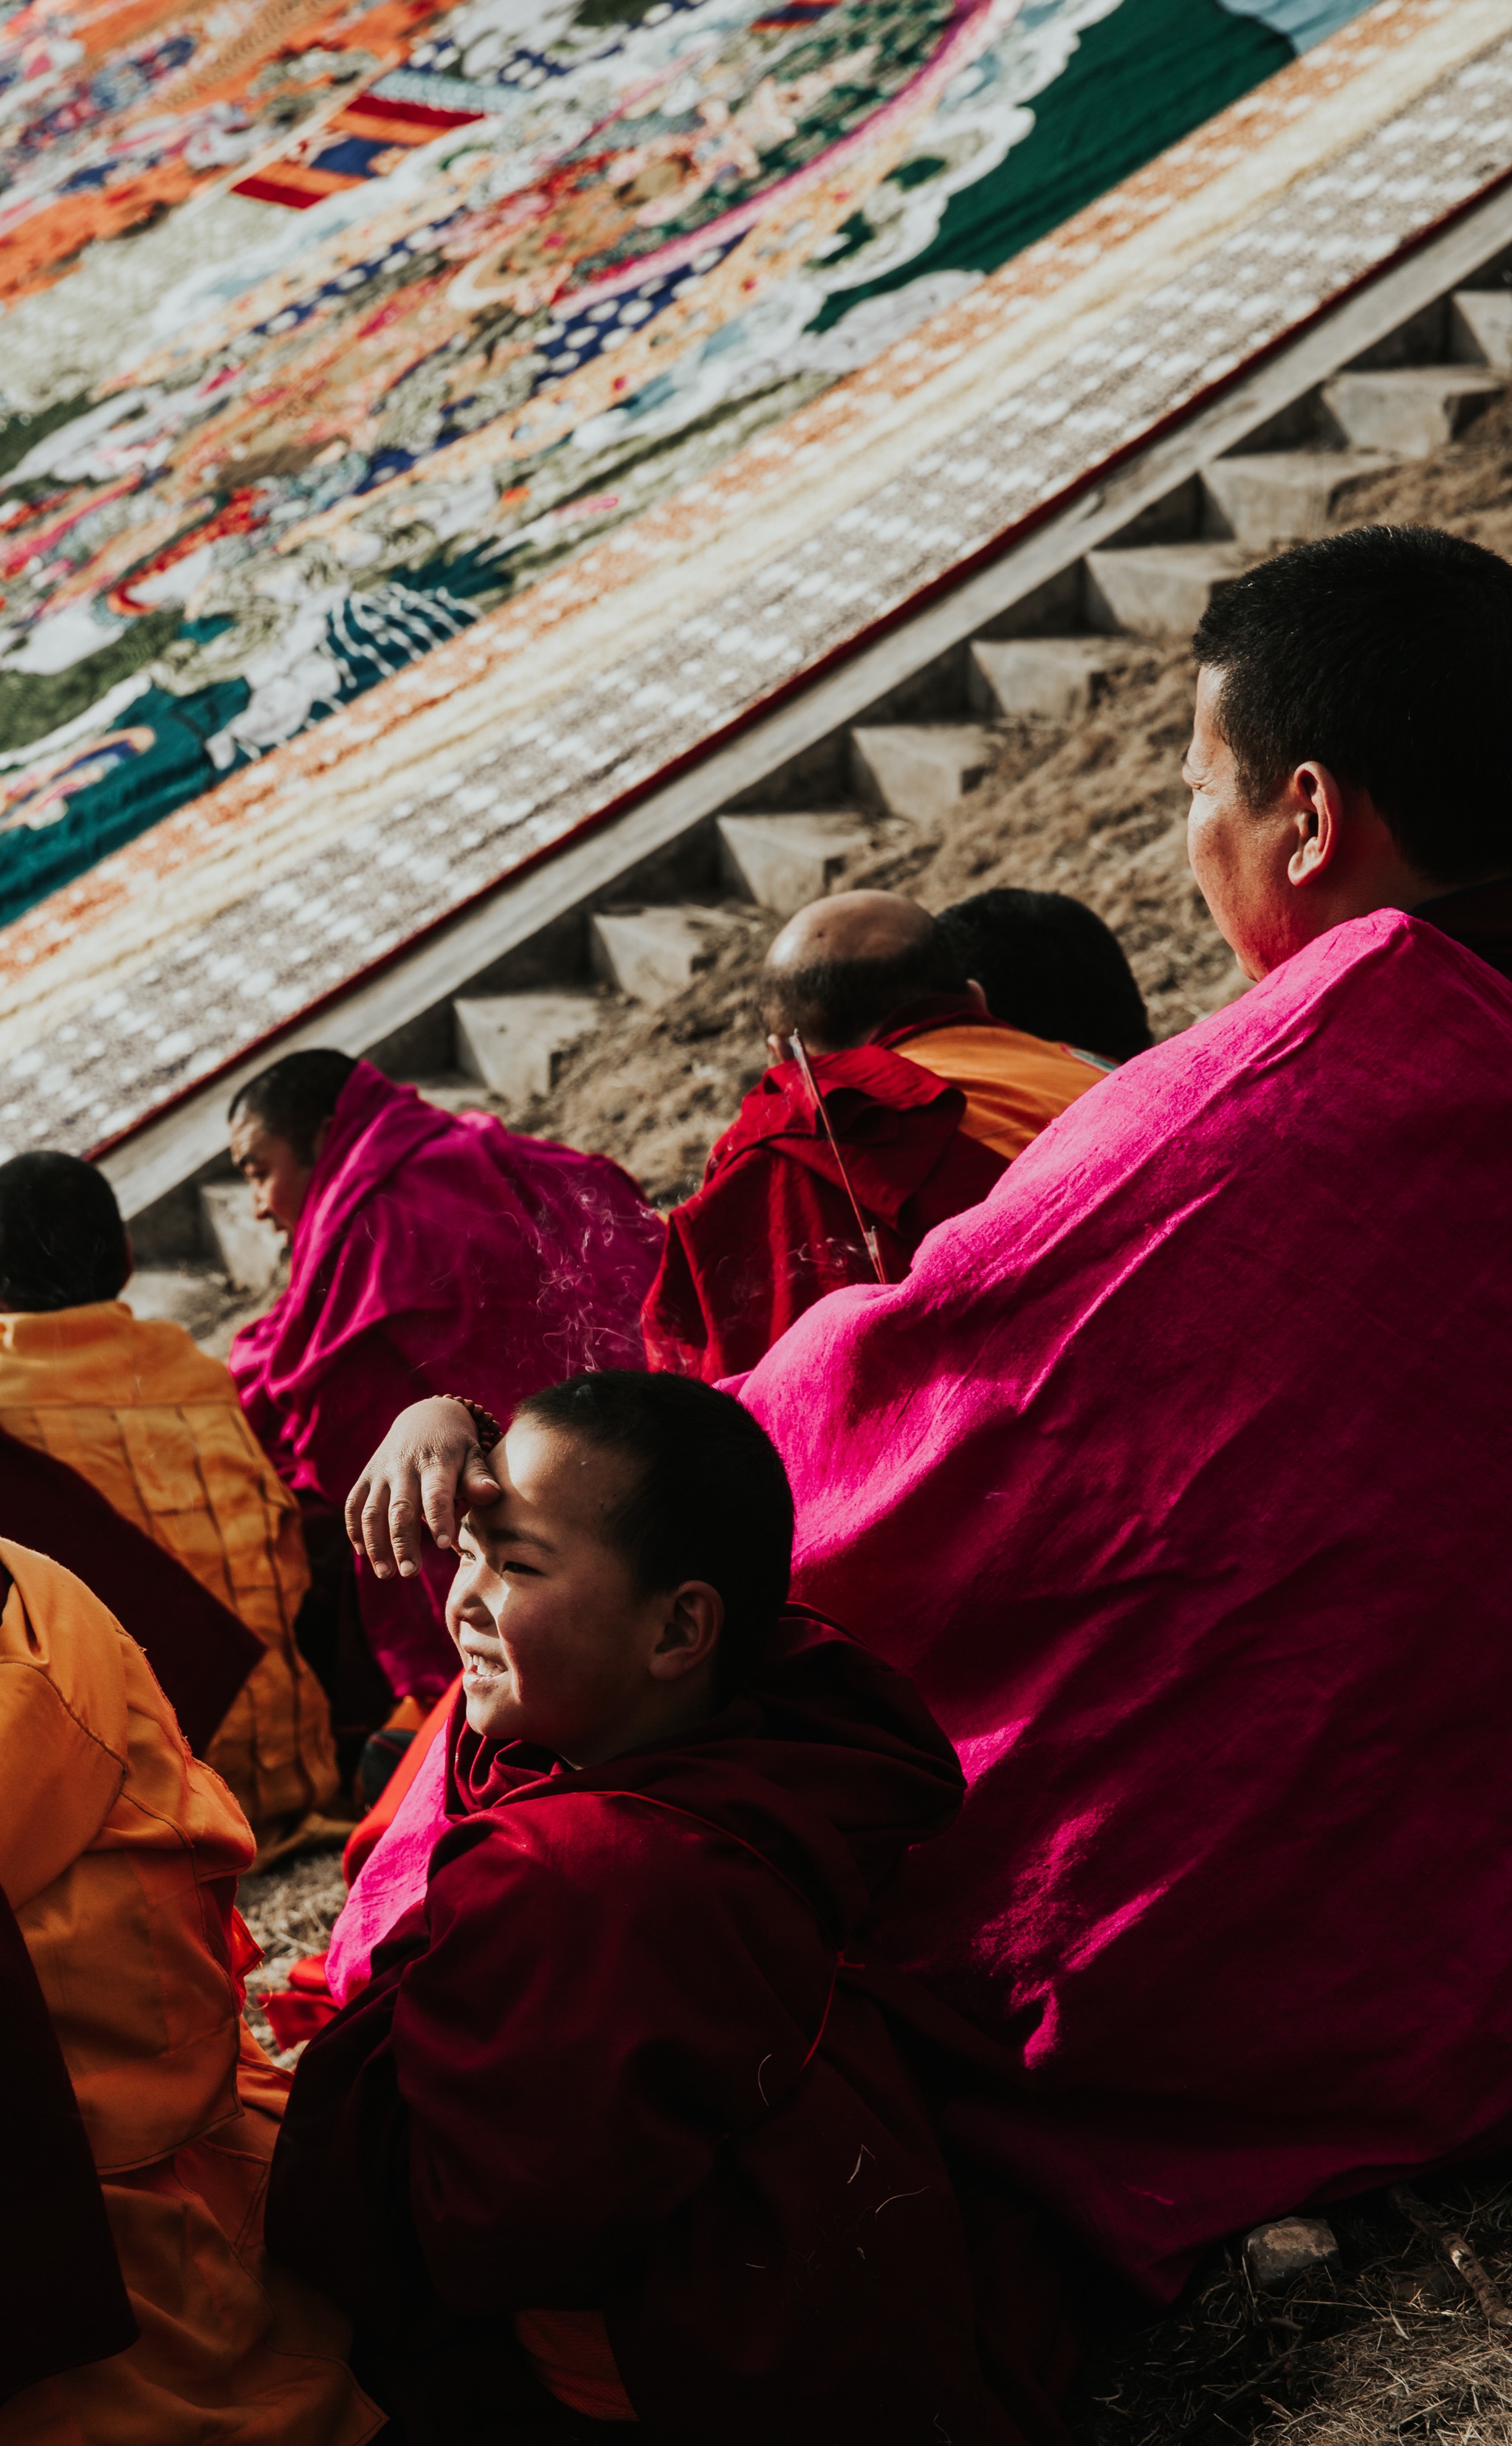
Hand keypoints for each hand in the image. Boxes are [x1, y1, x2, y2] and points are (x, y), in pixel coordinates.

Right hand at [346, 1399, 500, 1579]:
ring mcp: (381, 1473)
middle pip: (400, 1509)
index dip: (440, 1518)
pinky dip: (354, 1529)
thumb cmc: (456, 1446)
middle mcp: (404, 1467)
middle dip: (403, 1542)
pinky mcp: (366, 1477)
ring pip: (372, 1512)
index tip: (446, 1545)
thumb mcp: (472, 1454)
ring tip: (385, 1573)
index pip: (436, 1493)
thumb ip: (479, 1477)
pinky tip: (363, 1554)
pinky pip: (353, 1505)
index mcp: (435, 1462)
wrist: (425, 1416)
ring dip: (376, 1544)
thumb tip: (492, 1494)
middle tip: (410, 1572)